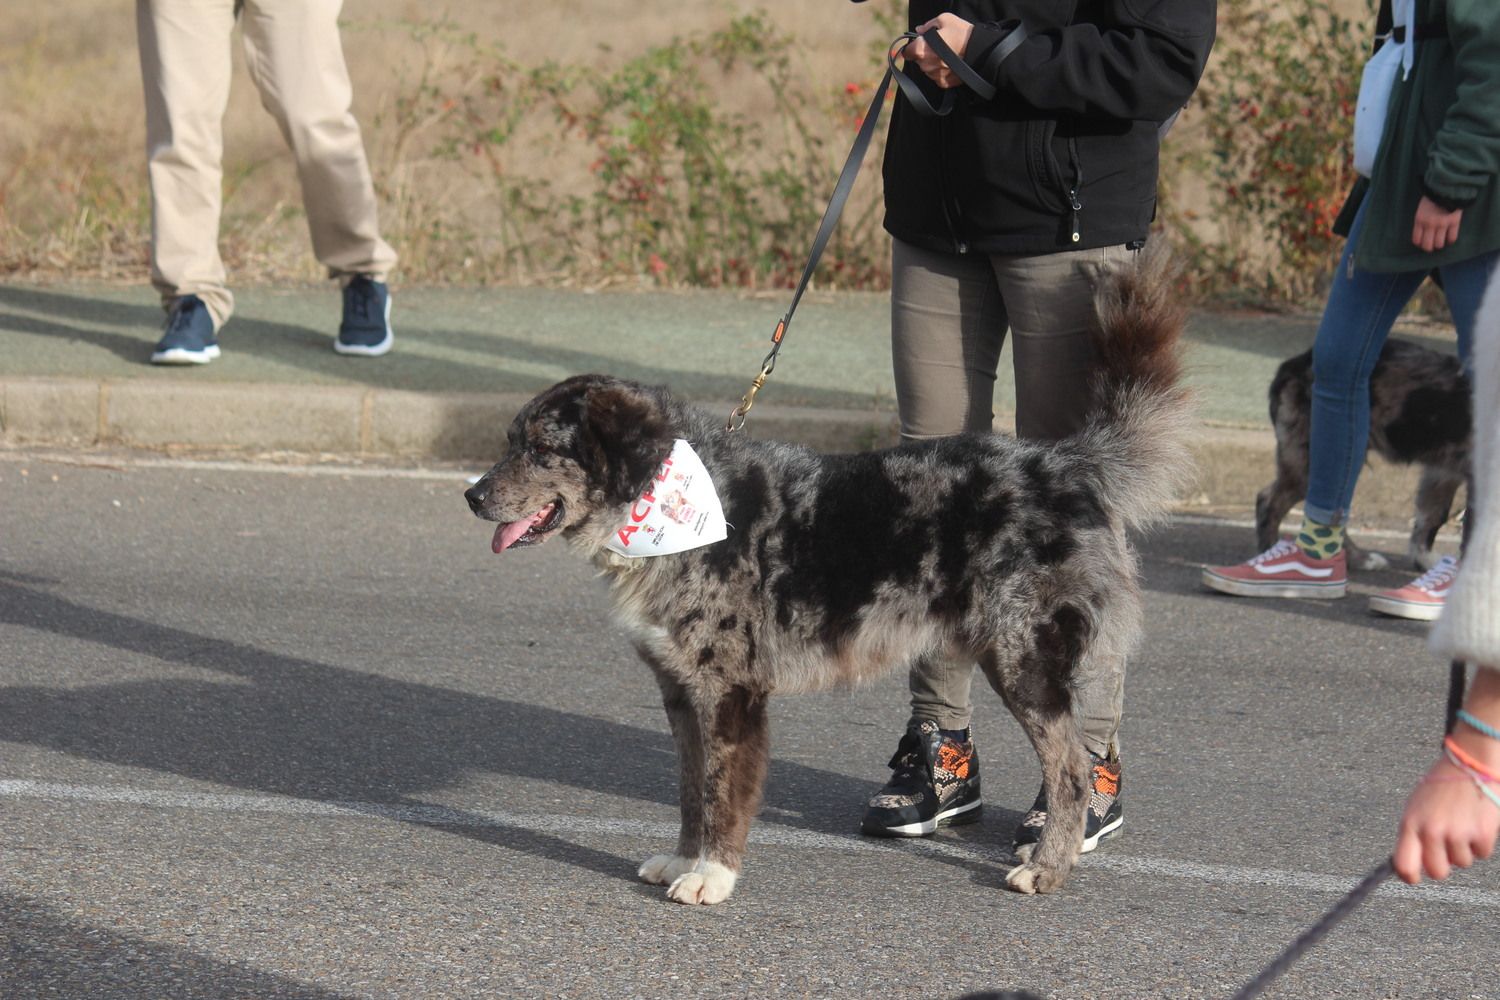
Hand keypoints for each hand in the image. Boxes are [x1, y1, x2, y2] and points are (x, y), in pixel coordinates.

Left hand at [905, 14, 974, 88]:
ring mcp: (934, 76)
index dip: (912, 47)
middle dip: (925, 54)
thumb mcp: (945, 19)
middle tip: (939, 47)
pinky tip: (952, 64)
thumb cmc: (962, 34)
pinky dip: (942, 71)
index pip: (907, 52)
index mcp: (921, 49)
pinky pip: (938, 77)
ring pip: (929, 69)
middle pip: (919, 60)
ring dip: (934, 63)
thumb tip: (919, 30)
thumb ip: (928, 25)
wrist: (980, 51)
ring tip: (948, 55)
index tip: (919, 44)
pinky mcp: (944, 83)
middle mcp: (925, 65)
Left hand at [1393, 752, 1499, 884]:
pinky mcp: (1482, 834)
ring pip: (1462, 863)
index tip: (1414, 878)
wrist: (1469, 763)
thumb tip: (1413, 863)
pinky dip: (1481, 842)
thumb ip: (1414, 833)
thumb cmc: (1441, 786)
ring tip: (1462, 824)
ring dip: (1464, 849)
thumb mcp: (1417, 806)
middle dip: (1443, 865)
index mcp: (1411, 823)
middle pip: (1436, 872)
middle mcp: (1431, 831)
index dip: (1409, 876)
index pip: (1403, 863)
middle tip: (1446, 849)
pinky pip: (1481, 853)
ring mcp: (1457, 833)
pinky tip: (1476, 821)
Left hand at [1411, 196, 1462, 251]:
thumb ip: (1421, 221)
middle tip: (1432, 246)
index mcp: (1419, 220)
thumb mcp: (1421, 209)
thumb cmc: (1433, 197)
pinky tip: (1449, 239)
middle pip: (1427, 245)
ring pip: (1439, 244)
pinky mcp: (1454, 222)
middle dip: (1429, 248)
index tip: (1423, 243)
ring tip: (1441, 242)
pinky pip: (1452, 238)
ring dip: (1440, 244)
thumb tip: (1423, 234)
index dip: (1420, 244)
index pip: (1417, 240)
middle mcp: (1429, 224)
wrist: (1447, 187)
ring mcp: (1442, 224)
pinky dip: (1450, 240)